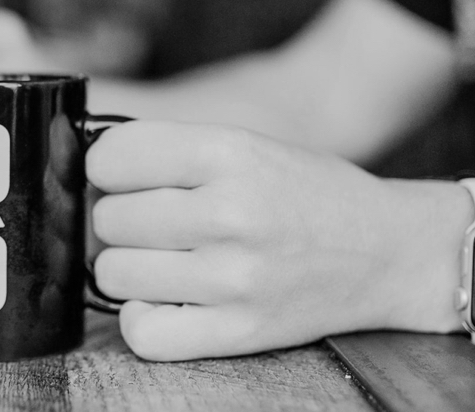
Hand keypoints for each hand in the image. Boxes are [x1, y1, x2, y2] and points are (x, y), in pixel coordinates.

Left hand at [87, 121, 471, 360]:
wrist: (388, 250)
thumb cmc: (303, 192)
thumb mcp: (243, 142)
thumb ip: (166, 150)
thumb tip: (86, 170)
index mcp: (230, 153)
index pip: (111, 158)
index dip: (110, 168)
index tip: (129, 177)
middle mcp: (231, 213)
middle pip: (108, 219)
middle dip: (123, 218)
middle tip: (160, 222)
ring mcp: (235, 278)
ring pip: (114, 274)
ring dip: (131, 267)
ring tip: (168, 259)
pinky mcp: (239, 332)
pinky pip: (141, 333)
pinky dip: (143, 317)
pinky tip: (169, 299)